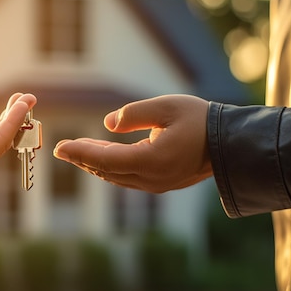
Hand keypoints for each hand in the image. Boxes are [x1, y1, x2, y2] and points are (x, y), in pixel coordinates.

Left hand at [53, 94, 211, 192]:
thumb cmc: (200, 120)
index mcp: (152, 160)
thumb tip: (107, 124)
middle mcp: (151, 178)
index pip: (105, 159)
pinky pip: (126, 178)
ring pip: (114, 176)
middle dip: (82, 158)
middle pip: (105, 170)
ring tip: (76, 149)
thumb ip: (134, 113)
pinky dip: (109, 167)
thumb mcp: (166, 107)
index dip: (79, 152)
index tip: (59, 146)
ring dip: (94, 163)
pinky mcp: (160, 183)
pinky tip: (100, 157)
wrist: (230, 144)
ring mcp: (156, 184)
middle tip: (61, 148)